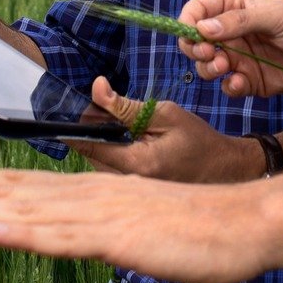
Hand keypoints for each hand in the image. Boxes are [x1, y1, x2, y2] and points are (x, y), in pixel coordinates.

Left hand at [0, 161, 282, 281]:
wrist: (248, 219)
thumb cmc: (202, 224)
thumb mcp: (145, 223)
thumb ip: (111, 221)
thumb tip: (83, 225)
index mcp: (94, 194)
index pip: (22, 187)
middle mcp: (89, 197)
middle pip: (10, 193)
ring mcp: (101, 215)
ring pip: (24, 211)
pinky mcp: (118, 238)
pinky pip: (64, 240)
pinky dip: (23, 233)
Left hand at [68, 77, 262, 181]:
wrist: (222, 169)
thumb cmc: (198, 139)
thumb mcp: (165, 114)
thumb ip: (126, 105)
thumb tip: (97, 87)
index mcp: (137, 164)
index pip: (90, 146)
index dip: (73, 129)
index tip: (60, 115)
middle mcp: (129, 184)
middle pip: (90, 156)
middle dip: (90, 132)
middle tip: (102, 109)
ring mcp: (132, 193)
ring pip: (97, 166)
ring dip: (100, 144)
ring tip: (121, 126)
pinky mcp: (134, 195)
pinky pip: (110, 174)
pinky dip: (111, 155)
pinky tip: (126, 143)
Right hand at [178, 0, 282, 98]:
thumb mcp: (277, 16)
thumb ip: (240, 22)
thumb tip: (203, 28)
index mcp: (237, 4)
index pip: (199, 10)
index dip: (189, 22)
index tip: (192, 35)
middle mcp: (234, 30)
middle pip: (197, 41)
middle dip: (195, 49)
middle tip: (208, 55)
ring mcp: (242, 56)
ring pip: (208, 66)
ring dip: (208, 69)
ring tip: (223, 68)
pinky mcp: (252, 80)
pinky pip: (229, 86)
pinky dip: (230, 87)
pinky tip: (241, 83)